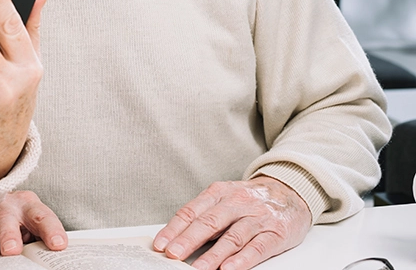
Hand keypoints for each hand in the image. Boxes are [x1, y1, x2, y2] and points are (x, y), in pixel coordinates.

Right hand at [0, 191, 66, 261]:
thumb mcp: (33, 228)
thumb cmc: (18, 224)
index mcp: (28, 207)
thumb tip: (54, 257)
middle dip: (8, 234)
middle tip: (12, 250)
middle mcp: (4, 208)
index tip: (58, 245)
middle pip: (5, 218)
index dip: (50, 230)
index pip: (41, 216)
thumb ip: (39, 241)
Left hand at [152, 176, 310, 269]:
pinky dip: (242, 260)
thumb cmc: (251, 199)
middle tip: (173, 254)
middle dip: (189, 240)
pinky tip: (229, 269)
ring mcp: (257, 217)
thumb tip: (177, 238)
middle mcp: (237, 202)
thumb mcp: (225, 198)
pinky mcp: (276, 232)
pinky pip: (258, 247)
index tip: (161, 244)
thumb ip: (205, 215)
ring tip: (199, 269)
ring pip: (232, 237)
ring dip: (214, 255)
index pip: (192, 211)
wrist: (291, 191)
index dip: (175, 228)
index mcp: (219, 193)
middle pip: (209, 222)